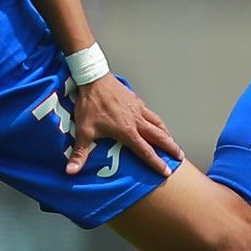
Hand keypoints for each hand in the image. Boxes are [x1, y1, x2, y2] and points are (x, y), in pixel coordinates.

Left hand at [66, 76, 183, 176]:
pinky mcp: (136, 100)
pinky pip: (151, 113)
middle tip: (180, 156)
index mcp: (127, 131)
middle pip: (159, 136)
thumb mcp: (83, 130)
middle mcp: (137, 121)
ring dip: (167, 134)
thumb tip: (71, 171)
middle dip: (171, 147)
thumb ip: (80, 153)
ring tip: (172, 141)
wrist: (94, 79)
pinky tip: (156, 122)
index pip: (146, 151)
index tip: (166, 171)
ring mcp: (138, 109)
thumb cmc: (90, 105)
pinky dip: (157, 120)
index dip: (156, 163)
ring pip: (158, 123)